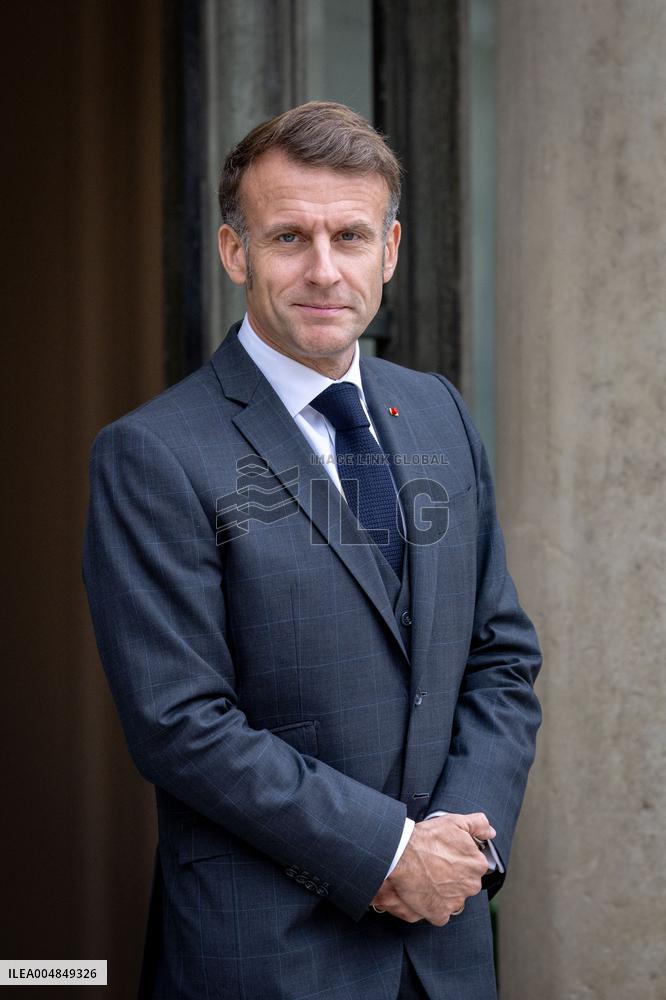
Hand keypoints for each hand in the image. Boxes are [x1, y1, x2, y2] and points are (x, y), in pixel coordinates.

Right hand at [371, 812, 493, 925]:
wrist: (399, 855)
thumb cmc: (426, 838)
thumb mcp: (454, 822)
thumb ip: (478, 824)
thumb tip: (490, 832)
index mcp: (477, 865)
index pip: (474, 865)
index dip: (459, 859)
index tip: (445, 855)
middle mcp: (471, 886)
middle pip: (465, 883)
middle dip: (453, 876)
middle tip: (435, 865)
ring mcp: (456, 902)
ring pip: (453, 897)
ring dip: (443, 891)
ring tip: (426, 877)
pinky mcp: (440, 915)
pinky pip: (440, 913)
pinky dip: (433, 905)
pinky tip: (423, 891)